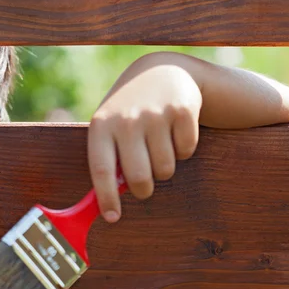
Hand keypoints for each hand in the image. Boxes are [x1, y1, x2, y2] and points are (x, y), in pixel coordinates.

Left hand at [88, 54, 202, 222]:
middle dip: (143, 189)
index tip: (112, 218)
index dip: (107, 198)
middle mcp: (127, 119)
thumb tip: (105, 208)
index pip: (102, 170)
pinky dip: (183, 150)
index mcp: (101, 126)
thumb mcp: (109, 127)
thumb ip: (107, 161)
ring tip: (158, 147)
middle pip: (138, 178)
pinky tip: (174, 131)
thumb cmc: (128, 111)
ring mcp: (155, 113)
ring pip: (166, 169)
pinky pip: (187, 152)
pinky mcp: (183, 110)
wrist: (160, 71)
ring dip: (164, 167)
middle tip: (144, 186)